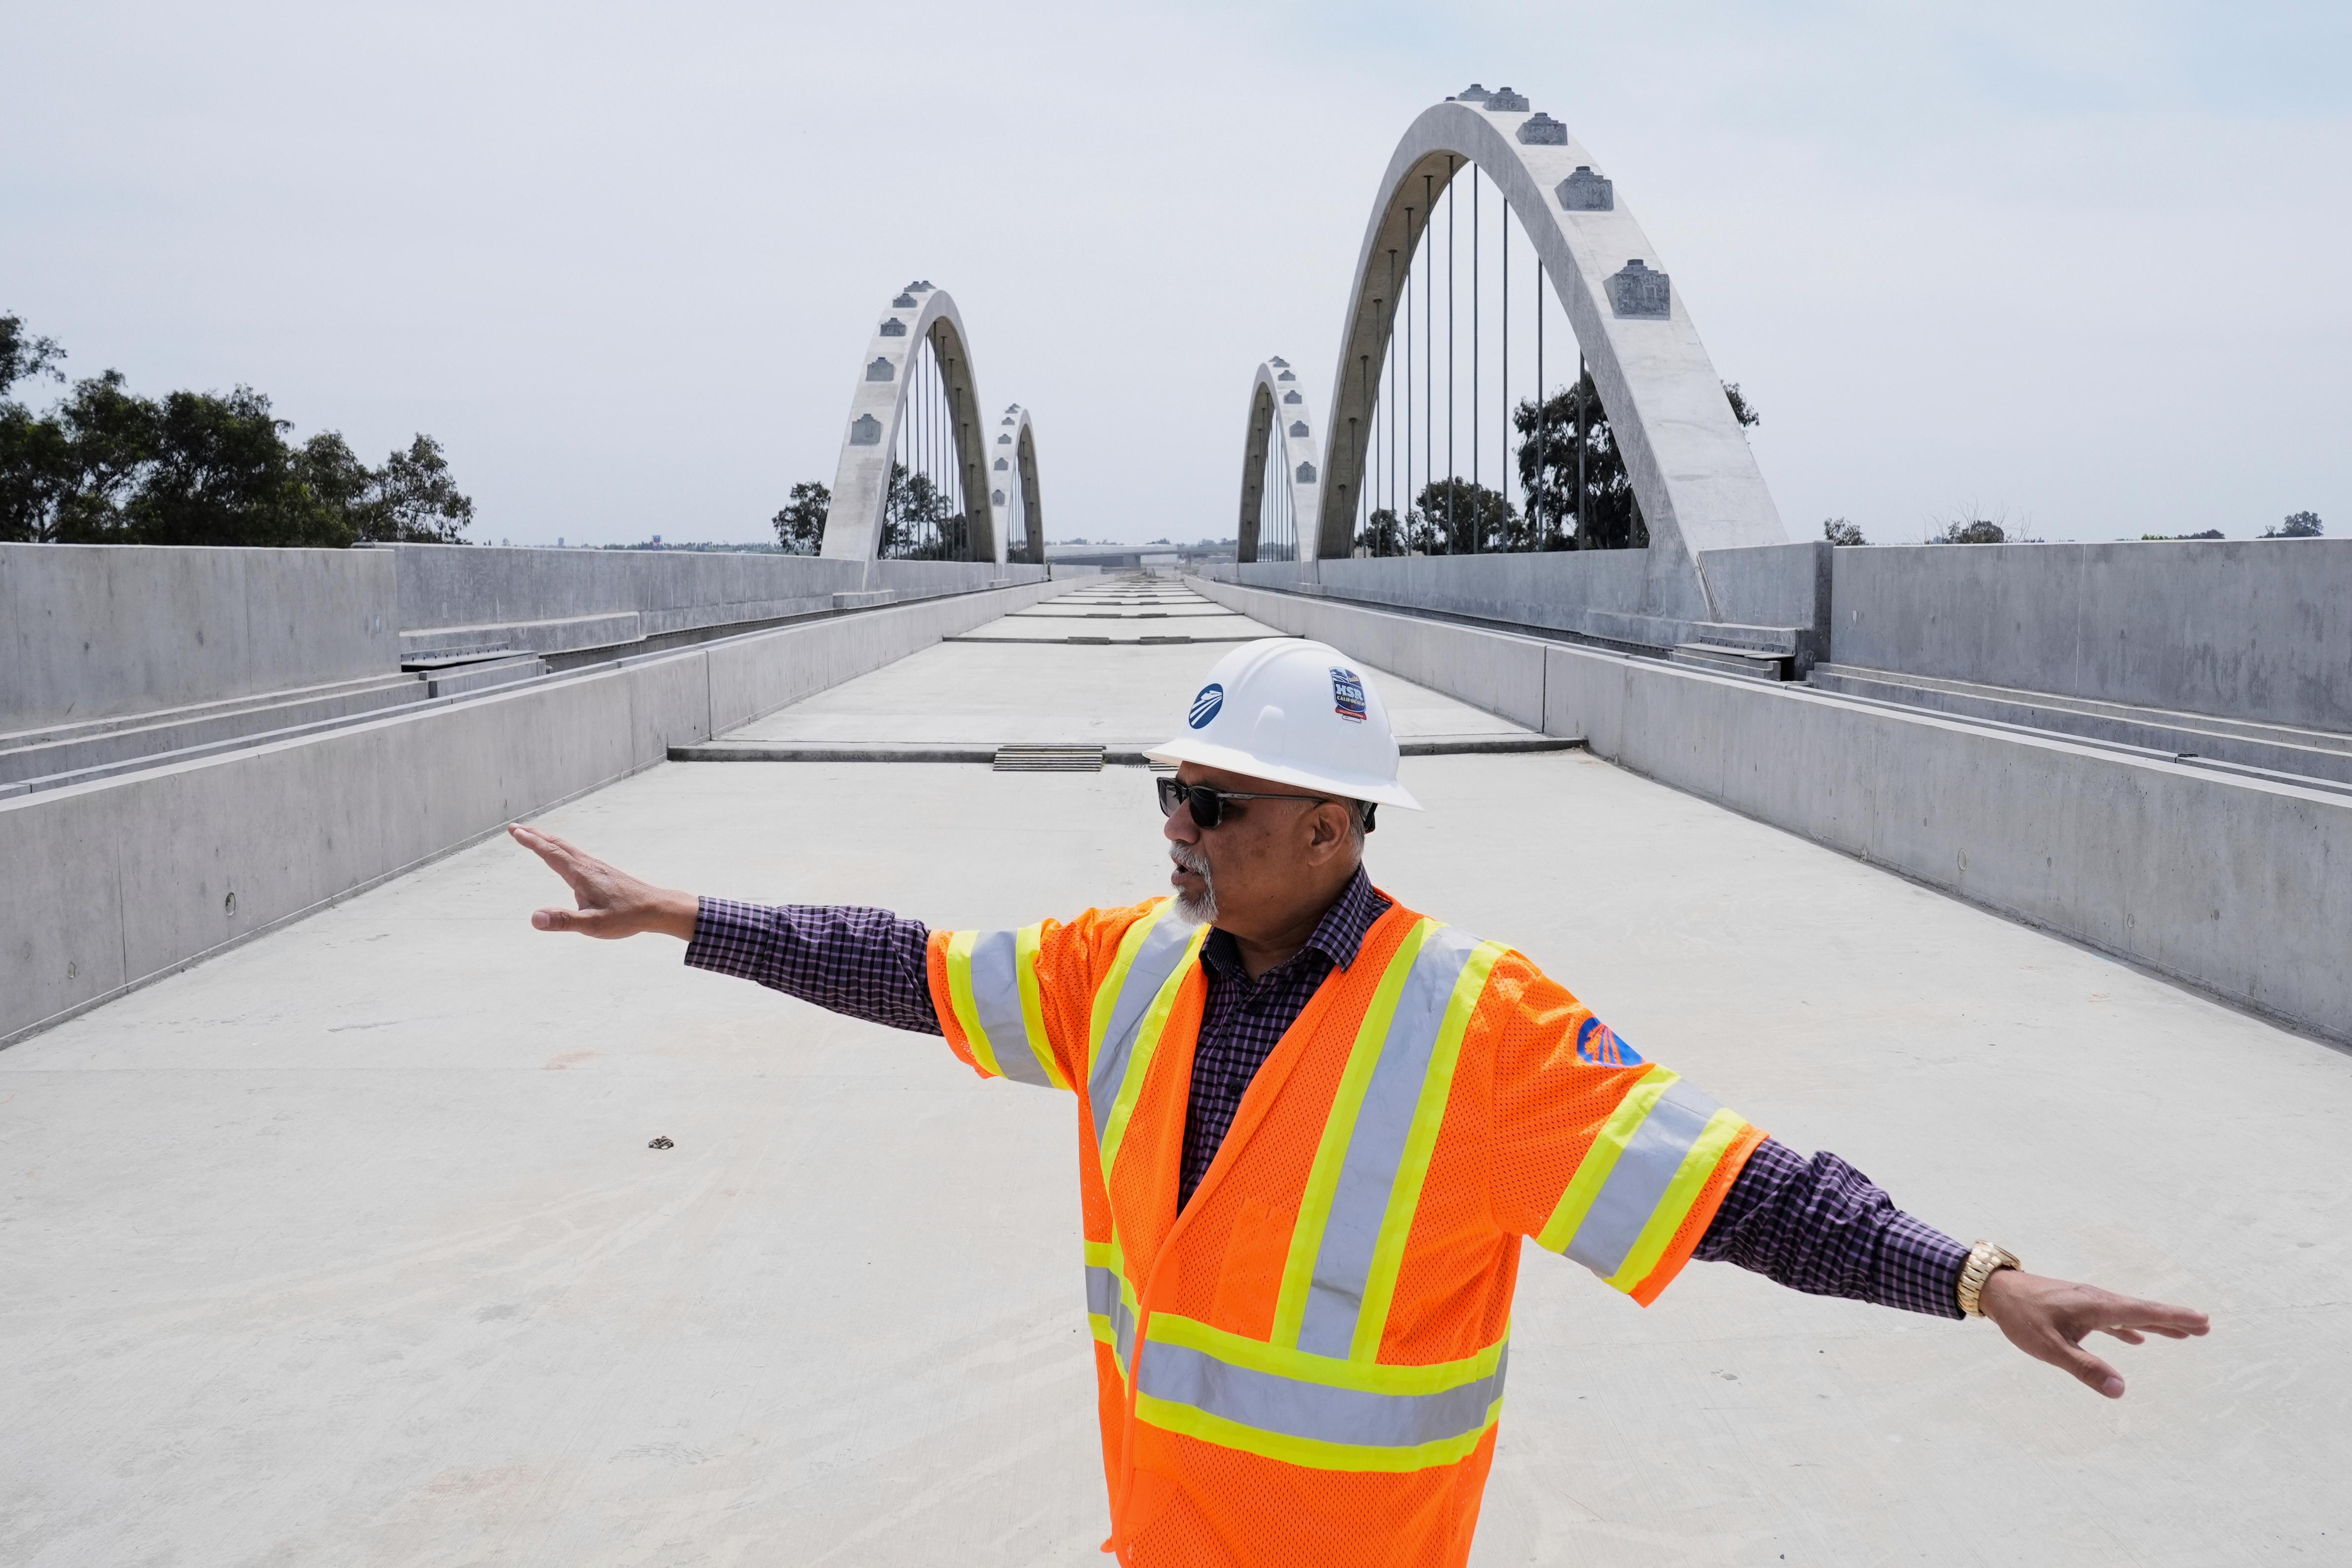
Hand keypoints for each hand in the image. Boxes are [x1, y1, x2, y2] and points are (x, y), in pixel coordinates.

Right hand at [508, 824, 699, 940]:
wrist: (657, 908)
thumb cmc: (627, 917)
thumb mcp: (593, 925)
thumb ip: (564, 921)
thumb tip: (535, 918)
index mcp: (581, 874)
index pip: (550, 853)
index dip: (531, 842)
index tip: (515, 831)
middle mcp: (588, 865)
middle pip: (558, 845)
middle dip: (535, 836)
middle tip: (516, 829)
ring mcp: (597, 867)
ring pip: (568, 848)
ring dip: (549, 841)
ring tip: (535, 837)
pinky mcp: (604, 872)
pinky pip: (577, 855)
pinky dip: (563, 849)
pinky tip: (565, 857)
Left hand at [1978, 1268, 2208, 1397]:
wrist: (1996, 1291)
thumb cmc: (2021, 1317)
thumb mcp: (2050, 1348)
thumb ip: (2085, 1369)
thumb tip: (2120, 1390)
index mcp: (2097, 1307)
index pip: (2144, 1313)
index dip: (2175, 1318)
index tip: (2203, 1320)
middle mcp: (2097, 1301)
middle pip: (2143, 1311)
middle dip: (2174, 1319)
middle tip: (2206, 1326)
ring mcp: (2087, 1303)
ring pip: (2129, 1314)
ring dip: (2156, 1323)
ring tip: (2182, 1334)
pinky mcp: (2076, 1308)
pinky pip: (2112, 1318)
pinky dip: (2129, 1327)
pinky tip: (2137, 1339)